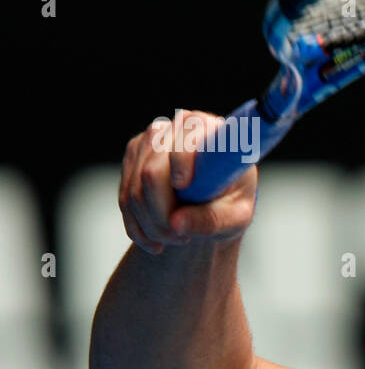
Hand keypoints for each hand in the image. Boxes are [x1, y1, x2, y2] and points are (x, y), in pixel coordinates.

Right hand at [118, 110, 257, 254]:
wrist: (215, 204)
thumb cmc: (232, 204)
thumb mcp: (236, 218)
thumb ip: (212, 220)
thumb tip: (176, 224)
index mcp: (211, 131)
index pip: (187, 138)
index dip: (181, 160)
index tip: (183, 185)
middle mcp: (178, 127)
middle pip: (152, 172)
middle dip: (162, 214)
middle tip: (181, 238)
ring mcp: (150, 141)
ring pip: (134, 190)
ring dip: (151, 225)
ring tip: (175, 240)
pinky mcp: (133, 157)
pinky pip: (125, 198)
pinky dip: (138, 226)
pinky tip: (155, 241)